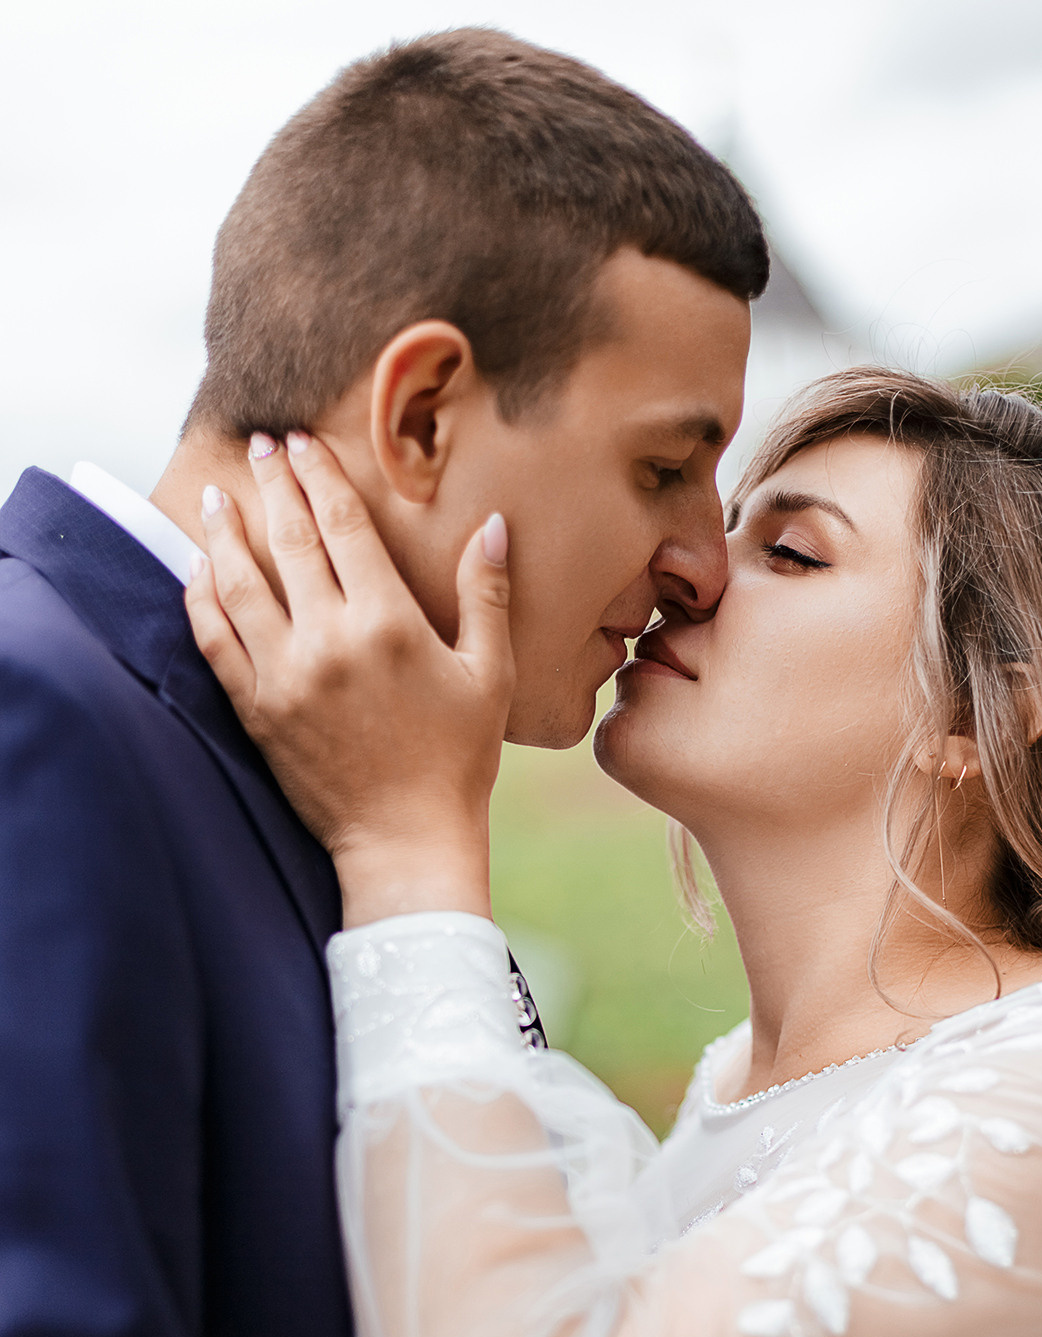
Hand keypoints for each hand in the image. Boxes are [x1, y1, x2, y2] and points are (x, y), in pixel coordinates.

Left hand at [186, 432, 512, 926]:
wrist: (405, 840)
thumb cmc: (458, 760)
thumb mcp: (490, 676)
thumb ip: (487, 596)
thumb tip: (494, 527)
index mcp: (389, 624)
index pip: (342, 527)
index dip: (319, 476)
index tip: (301, 443)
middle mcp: (329, 641)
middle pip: (288, 541)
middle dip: (272, 486)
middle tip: (261, 447)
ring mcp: (285, 676)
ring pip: (238, 583)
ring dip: (224, 533)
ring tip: (217, 498)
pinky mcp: (256, 710)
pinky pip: (215, 640)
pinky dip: (201, 599)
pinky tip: (199, 572)